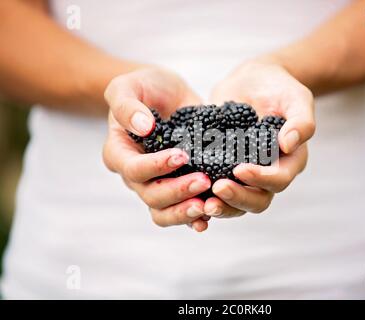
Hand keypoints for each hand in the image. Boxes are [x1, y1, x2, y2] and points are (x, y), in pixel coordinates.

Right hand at [103, 67, 211, 231]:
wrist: (165, 94)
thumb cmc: (144, 88)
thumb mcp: (128, 85)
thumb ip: (127, 105)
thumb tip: (143, 127)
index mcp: (119, 152)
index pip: (133, 169)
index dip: (156, 166)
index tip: (182, 155)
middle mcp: (135, 175)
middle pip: (151, 196)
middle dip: (177, 191)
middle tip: (204, 180)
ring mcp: (156, 183)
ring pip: (163, 212)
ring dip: (185, 213)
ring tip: (208, 206)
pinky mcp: (177, 185)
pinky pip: (181, 211)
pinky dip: (194, 218)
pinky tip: (211, 216)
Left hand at [206, 60, 314, 217]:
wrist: (253, 81)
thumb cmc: (279, 87)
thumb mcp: (296, 98)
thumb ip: (301, 121)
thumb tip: (289, 144)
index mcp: (290, 161)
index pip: (279, 179)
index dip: (261, 179)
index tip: (240, 169)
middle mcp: (269, 173)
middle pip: (258, 200)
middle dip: (238, 198)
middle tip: (217, 189)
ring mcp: (246, 174)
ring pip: (237, 203)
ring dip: (222, 206)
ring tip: (203, 203)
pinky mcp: (224, 169)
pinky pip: (217, 191)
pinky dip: (205, 195)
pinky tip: (190, 192)